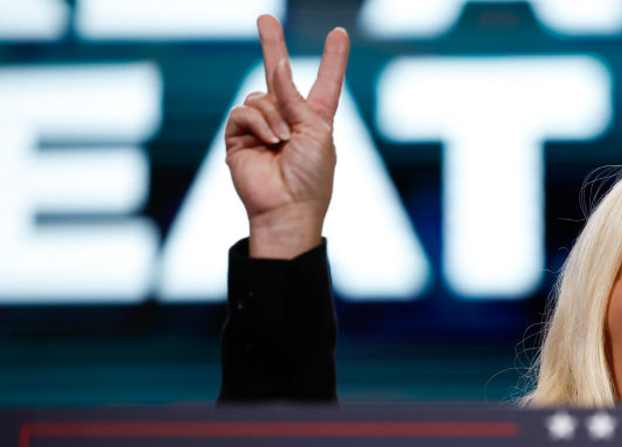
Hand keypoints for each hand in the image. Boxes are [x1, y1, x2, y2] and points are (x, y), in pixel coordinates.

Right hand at [225, 15, 349, 258]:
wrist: (287, 209)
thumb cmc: (311, 177)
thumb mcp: (315, 132)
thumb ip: (295, 99)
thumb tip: (277, 68)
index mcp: (315, 120)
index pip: (325, 83)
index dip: (332, 60)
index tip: (338, 34)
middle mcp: (287, 118)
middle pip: (277, 74)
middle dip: (272, 45)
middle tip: (265, 18)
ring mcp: (261, 127)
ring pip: (260, 96)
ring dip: (273, 115)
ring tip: (282, 141)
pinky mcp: (239, 137)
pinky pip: (244, 112)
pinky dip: (258, 123)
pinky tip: (270, 141)